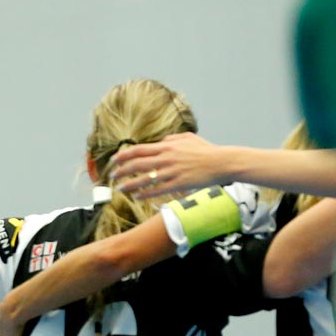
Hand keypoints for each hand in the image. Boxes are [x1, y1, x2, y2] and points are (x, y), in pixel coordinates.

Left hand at [111, 132, 227, 199]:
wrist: (222, 162)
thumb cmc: (206, 150)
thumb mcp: (188, 138)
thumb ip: (172, 138)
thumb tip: (162, 140)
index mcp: (167, 146)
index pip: (138, 150)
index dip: (123, 155)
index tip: (114, 160)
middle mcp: (166, 158)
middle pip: (136, 164)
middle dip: (121, 170)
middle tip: (112, 176)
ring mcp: (172, 171)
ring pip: (144, 179)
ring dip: (129, 184)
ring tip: (120, 188)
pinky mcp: (179, 184)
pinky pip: (157, 190)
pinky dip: (144, 193)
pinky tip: (137, 196)